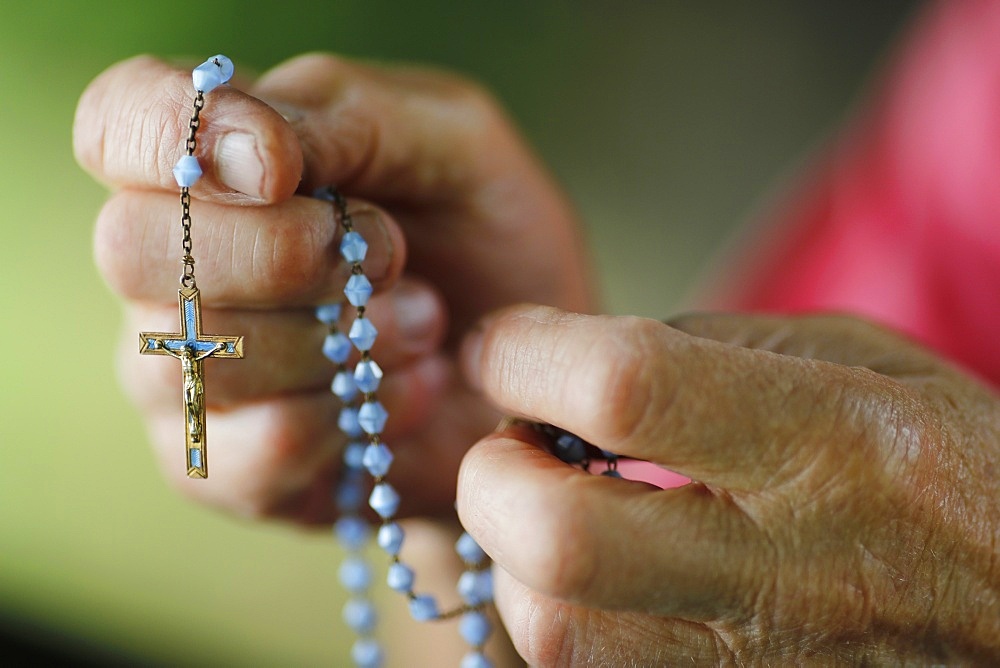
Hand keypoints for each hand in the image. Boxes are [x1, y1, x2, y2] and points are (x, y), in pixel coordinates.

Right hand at [74, 54, 593, 521]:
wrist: (531, 363)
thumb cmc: (487, 236)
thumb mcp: (449, 141)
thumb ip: (342, 119)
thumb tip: (235, 159)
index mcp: (215, 161)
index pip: (116, 121)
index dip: (172, 132)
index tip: (282, 172)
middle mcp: (175, 266)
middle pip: (130, 248)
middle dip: (284, 254)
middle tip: (394, 257)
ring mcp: (186, 371)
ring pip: (202, 357)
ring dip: (344, 342)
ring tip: (424, 326)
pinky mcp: (224, 466)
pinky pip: (257, 450)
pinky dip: (360, 418)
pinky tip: (413, 392)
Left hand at [457, 306, 999, 663]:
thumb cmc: (949, 464)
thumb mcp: (855, 362)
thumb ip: (697, 351)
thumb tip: (558, 369)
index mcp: (836, 444)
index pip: (626, 389)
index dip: (526, 354)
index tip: (501, 344)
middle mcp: (794, 571)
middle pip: (559, 542)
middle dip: (495, 476)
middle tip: (516, 440)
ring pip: (555, 637)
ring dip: (517, 559)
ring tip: (555, 508)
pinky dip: (563, 616)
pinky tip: (600, 575)